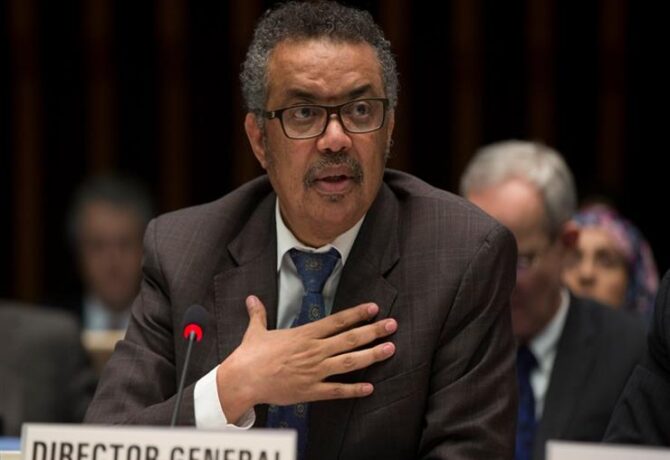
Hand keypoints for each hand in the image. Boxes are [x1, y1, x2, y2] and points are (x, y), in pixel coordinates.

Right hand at [216, 295, 396, 423]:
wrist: (244, 380)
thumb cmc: (250, 355)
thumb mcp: (256, 330)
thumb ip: (258, 313)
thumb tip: (251, 299)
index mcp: (304, 334)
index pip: (337, 321)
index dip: (357, 314)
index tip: (373, 308)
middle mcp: (314, 351)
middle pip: (350, 339)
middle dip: (374, 331)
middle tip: (392, 325)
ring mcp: (315, 371)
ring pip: (350, 362)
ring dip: (372, 355)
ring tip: (390, 349)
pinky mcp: (311, 390)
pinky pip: (337, 390)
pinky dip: (354, 390)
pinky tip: (370, 388)